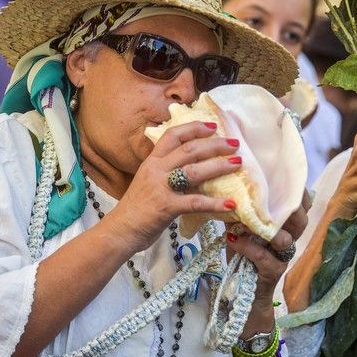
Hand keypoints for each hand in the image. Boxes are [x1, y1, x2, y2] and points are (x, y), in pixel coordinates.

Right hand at [109, 121, 240, 252]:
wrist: (119, 230)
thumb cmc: (137, 207)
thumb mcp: (149, 181)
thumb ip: (167, 171)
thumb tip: (194, 165)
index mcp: (152, 162)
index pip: (172, 136)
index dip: (194, 128)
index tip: (212, 126)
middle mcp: (156, 170)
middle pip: (189, 150)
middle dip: (214, 145)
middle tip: (234, 144)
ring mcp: (161, 188)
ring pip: (194, 171)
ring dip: (218, 166)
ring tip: (237, 164)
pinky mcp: (166, 207)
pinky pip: (195, 202)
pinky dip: (215, 203)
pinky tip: (230, 203)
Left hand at [225, 190, 310, 304]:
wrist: (242, 292)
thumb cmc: (243, 254)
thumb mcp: (240, 228)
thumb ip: (239, 209)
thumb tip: (228, 185)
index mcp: (285, 226)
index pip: (301, 206)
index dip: (299, 193)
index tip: (286, 178)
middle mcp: (289, 240)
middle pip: (301, 220)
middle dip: (290, 207)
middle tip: (271, 196)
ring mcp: (282, 256)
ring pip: (286, 239)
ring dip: (267, 228)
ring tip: (247, 221)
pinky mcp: (273, 272)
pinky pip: (264, 257)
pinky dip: (247, 246)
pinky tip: (232, 239)